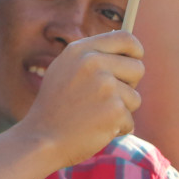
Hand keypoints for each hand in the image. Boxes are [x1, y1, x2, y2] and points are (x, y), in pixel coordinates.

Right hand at [15, 30, 142, 169]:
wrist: (41, 140)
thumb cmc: (53, 108)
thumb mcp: (63, 70)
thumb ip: (90, 57)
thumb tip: (125, 50)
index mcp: (81, 51)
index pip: (125, 38)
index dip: (135, 51)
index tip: (135, 61)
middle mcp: (94, 63)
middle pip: (137, 68)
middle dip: (128, 86)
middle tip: (105, 100)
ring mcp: (106, 86)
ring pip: (134, 98)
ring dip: (120, 111)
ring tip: (94, 117)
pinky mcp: (115, 110)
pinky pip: (130, 120)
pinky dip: (116, 129)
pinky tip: (94, 129)